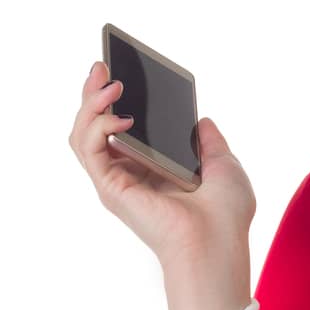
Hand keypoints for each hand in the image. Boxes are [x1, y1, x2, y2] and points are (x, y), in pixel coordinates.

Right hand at [69, 59, 256, 309]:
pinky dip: (97, 126)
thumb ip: (208, 142)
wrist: (219, 242)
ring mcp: (118, 180)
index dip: (117, 100)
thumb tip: (201, 121)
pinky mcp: (111, 187)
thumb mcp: (224, 165)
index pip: (124, 128)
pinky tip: (120, 114)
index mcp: (154, 169)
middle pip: (96, 127)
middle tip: (102, 66)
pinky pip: (89, 149)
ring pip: (83, 134)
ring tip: (110, 83)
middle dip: (93, 93)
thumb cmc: (226, 215)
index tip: (120, 70)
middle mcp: (131, 174)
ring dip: (90, 104)